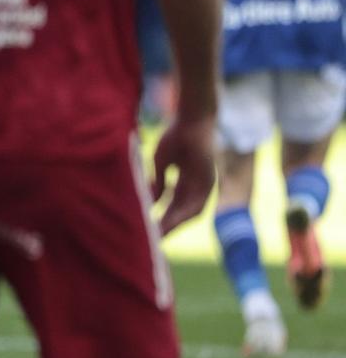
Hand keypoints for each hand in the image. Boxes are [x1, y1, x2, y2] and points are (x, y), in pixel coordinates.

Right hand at [148, 114, 214, 234]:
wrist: (192, 118)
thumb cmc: (176, 135)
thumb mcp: (162, 162)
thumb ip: (159, 181)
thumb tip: (153, 200)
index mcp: (188, 181)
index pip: (175, 204)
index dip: (164, 217)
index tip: (150, 227)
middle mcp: (199, 186)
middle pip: (184, 212)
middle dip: (169, 226)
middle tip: (153, 238)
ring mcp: (205, 184)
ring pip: (190, 212)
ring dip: (174, 224)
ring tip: (158, 234)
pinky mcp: (208, 180)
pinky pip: (195, 203)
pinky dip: (180, 214)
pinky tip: (167, 221)